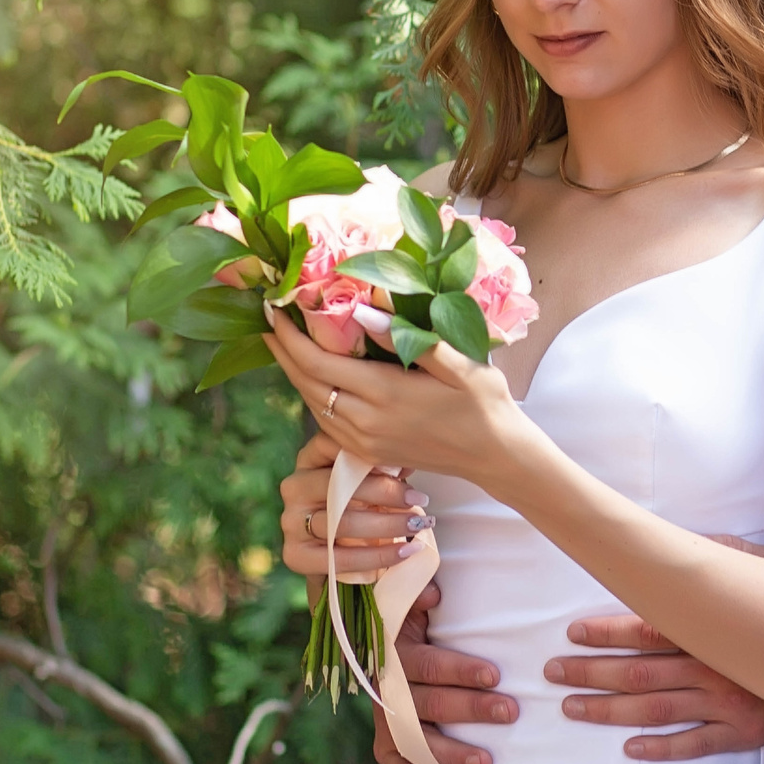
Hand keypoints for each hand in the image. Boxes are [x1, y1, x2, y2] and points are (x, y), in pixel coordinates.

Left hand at [264, 308, 528, 481]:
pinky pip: (326, 423)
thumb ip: (408, 340)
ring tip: (283, 343)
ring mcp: (365, 441)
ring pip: (312, 405)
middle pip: (306, 384)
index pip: (318, 363)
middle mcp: (366, 421)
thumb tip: (363, 311)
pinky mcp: (369, 452)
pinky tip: (312, 378)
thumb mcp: (459, 363)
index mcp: (385, 393)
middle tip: (267, 318)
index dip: (290, 337)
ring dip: (293, 373)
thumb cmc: (484, 402)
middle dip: (282, 351)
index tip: (273, 308)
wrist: (495, 455)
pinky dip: (311, 396)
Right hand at [279, 431, 428, 578]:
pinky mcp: (295, 555)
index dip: (368, 454)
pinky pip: (340, 558)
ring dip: (386, 525)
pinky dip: (378, 556)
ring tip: (418, 524)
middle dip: (384, 492)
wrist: (337, 548)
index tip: (403, 466)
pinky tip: (405, 551)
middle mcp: (295, 486)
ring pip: (342, 523)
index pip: (332, 445)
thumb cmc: (357, 503)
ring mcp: (291, 522)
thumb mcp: (368, 479)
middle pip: (339, 485)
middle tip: (419, 499)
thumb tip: (407, 463)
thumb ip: (384, 467)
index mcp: (309, 459)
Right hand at [372, 580, 520, 763]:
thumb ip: (418, 594)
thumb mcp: (410, 603)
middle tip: (511, 712)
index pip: (430, 666)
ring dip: (451, 755)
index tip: (495, 675)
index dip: (461, 670)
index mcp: (397, 655)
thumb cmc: (412, 624)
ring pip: (417, 742)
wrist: (377, 649)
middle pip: (431, 705)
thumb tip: (434, 592)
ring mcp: (386, 721)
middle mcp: (389, 690)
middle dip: (472, 710)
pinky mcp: (385, 744)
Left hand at [548, 535, 763, 761]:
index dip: (609, 632)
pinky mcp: (742, 731)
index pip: (650, 629)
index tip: (574, 632)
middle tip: (554, 672)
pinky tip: (630, 748)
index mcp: (715, 630)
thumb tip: (685, 546)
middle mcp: (716, 668)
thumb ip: (725, 559)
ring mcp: (728, 703)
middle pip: (640, 672)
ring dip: (610, 710)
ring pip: (657, 709)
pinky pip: (695, 744)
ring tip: (572, 707)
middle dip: (591, 672)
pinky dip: (661, 748)